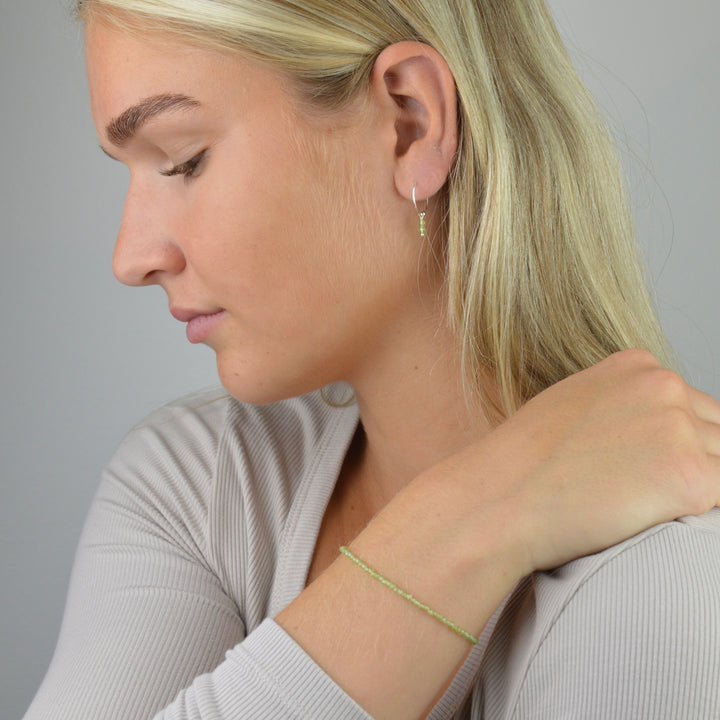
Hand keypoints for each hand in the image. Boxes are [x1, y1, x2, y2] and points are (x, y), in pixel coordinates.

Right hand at [431, 349, 719, 577]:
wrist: (501, 495)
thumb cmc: (522, 462)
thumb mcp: (572, 406)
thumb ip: (620, 407)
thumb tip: (647, 438)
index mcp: (636, 365)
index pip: (690, 405)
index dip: (674, 441)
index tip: (644, 466)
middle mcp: (663, 386)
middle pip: (714, 431)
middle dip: (690, 460)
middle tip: (641, 490)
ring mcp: (678, 428)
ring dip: (693, 488)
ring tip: (638, 505)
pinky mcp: (689, 476)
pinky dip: (700, 513)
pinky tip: (653, 518)